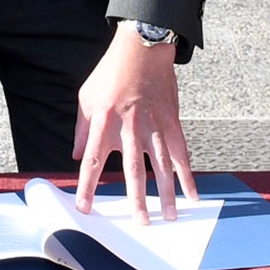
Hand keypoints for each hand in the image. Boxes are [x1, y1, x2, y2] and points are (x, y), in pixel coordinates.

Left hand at [73, 26, 197, 222]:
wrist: (141, 48)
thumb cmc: (110, 73)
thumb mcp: (86, 97)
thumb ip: (81, 129)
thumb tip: (76, 155)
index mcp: (103, 122)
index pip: (92, 161)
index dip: (88, 186)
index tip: (85, 208)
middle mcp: (128, 127)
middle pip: (132, 170)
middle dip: (136, 199)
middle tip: (140, 222)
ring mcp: (153, 126)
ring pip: (161, 166)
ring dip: (166, 194)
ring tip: (169, 216)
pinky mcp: (171, 122)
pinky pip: (181, 154)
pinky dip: (187, 175)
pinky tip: (192, 194)